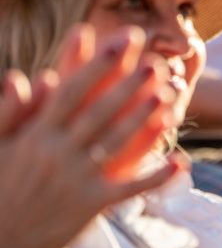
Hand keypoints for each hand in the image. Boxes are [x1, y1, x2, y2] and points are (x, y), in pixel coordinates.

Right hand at [0, 26, 178, 247]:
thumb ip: (9, 111)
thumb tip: (23, 76)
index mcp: (35, 135)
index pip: (71, 92)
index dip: (97, 65)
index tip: (119, 42)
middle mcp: (58, 154)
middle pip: (100, 112)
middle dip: (128, 86)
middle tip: (154, 62)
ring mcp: (76, 179)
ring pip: (117, 143)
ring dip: (144, 119)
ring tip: (167, 95)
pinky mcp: (90, 205)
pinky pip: (128, 188)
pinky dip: (155, 176)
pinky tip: (179, 162)